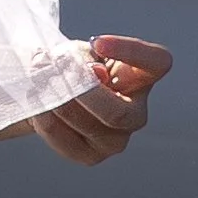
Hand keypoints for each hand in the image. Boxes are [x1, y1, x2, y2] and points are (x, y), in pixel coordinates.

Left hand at [31, 35, 171, 166]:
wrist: (48, 95)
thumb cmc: (71, 68)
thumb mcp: (77, 53)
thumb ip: (82, 59)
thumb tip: (86, 74)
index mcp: (141, 77)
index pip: (158, 62)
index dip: (131, 51)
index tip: (98, 42)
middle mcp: (136, 112)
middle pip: (118, 111)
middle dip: (83, 93)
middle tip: (55, 73)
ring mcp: (117, 138)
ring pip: (89, 125)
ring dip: (59, 103)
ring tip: (39, 85)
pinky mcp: (91, 155)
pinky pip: (68, 142)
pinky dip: (49, 123)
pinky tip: (40, 110)